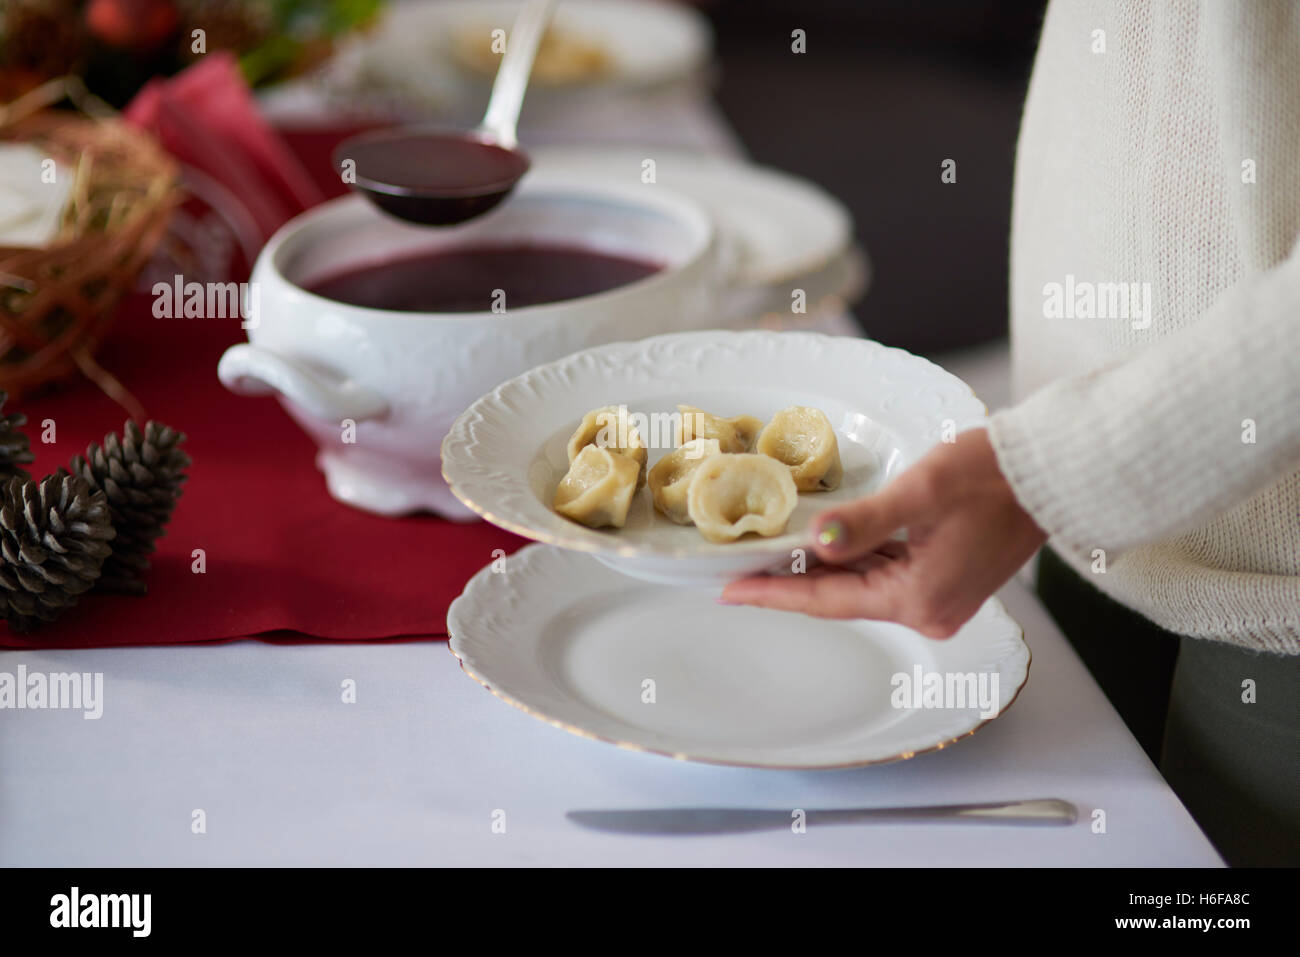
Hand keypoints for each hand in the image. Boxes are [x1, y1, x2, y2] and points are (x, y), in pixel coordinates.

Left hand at [720, 428, 1047, 637]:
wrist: (1051, 470)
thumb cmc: (992, 475)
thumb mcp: (920, 492)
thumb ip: (864, 521)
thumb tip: (816, 542)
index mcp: (918, 597)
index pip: (826, 600)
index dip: (773, 593)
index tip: (728, 592)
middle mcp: (929, 610)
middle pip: (840, 598)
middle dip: (788, 583)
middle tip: (737, 572)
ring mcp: (940, 599)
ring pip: (862, 587)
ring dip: (818, 572)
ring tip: (768, 558)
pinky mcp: (948, 580)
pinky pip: (886, 575)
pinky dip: (853, 562)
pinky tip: (822, 547)